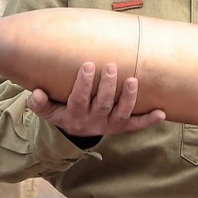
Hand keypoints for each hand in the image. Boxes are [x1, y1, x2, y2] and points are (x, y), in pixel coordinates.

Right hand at [26, 62, 166, 136]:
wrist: (75, 133)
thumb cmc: (62, 111)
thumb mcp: (48, 111)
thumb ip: (40, 103)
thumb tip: (35, 94)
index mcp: (73, 116)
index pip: (78, 99)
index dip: (83, 84)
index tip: (88, 65)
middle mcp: (93, 122)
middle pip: (102, 104)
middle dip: (107, 86)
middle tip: (111, 66)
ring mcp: (109, 124)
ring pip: (121, 113)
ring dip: (128, 98)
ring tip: (132, 80)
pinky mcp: (122, 127)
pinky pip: (136, 125)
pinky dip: (148, 120)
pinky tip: (161, 113)